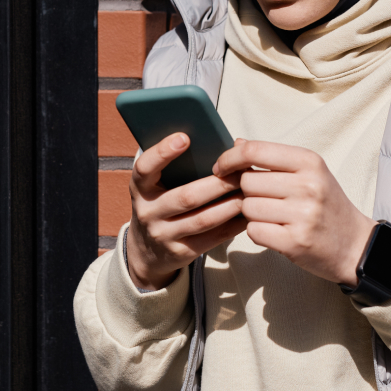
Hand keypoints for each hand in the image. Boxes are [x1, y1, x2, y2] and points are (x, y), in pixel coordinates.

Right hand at [126, 133, 246, 290]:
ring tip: (251, 190)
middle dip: (218, 183)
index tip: (184, 137)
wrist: (146, 251)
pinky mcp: (181, 253)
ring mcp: (163, 235)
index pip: (144, 168)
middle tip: (242, 170)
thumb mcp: (158, 185)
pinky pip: (213, 238)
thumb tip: (229, 144)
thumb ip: (182, 165)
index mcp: (140, 188)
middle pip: (186, 196)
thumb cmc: (162, 203)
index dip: (162, 152)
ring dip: (231, 204)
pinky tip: (249, 213)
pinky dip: (234, 224)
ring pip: (203, 219)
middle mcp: (147, 212)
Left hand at [213, 138, 375, 285]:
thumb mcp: (308, 173)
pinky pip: (253, 231)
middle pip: (247, 182)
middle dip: (247, 192)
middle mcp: (308, 185)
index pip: (255, 151)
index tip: (221, 167)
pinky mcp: (296, 241)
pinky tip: (275, 232)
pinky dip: (258, 232)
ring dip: (252, 214)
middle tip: (265, 200)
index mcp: (309, 162)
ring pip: (247, 207)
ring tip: (273, 217)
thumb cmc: (326, 205)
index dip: (230, 158)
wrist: (355, 245)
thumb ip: (272, 158)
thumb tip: (237, 143)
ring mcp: (303, 214)